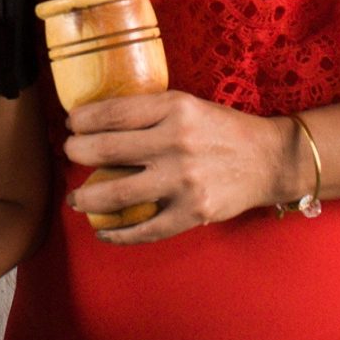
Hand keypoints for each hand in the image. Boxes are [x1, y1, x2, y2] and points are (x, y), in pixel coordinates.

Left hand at [61, 91, 298, 244]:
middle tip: (71, 154)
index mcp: (174, 109)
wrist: (269, 159)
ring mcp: (184, 180)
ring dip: (87, 198)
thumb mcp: (188, 105)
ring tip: (75, 198)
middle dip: (77, 153)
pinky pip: (145, 229)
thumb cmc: (222, 129)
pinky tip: (103, 232)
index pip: (113, 113)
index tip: (71, 124)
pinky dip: (118, 234)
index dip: (83, 120)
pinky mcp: (193, 212)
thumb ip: (149, 113)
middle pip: (106, 150)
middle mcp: (177, 142)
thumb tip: (97, 123)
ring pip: (117, 194)